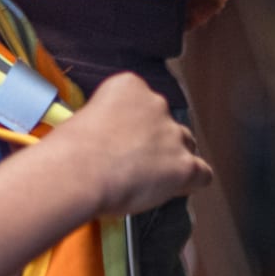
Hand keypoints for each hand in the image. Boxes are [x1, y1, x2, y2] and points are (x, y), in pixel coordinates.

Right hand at [44, 72, 213, 217]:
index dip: (136, 126)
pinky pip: (202, 174)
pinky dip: (192, 182)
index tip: (124, 141)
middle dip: (158, 142)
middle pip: (168, 124)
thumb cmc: (72, 150)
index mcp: (129, 86)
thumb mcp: (85, 118)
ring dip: (174, 159)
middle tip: (135, 163)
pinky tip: (175, 189)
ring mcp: (173, 134)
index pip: (144, 103)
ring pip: (186, 146)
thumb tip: (110, 142)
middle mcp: (156, 104)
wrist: (78, 170)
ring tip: (151, 180)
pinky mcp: (184, 165)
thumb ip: (108, 123)